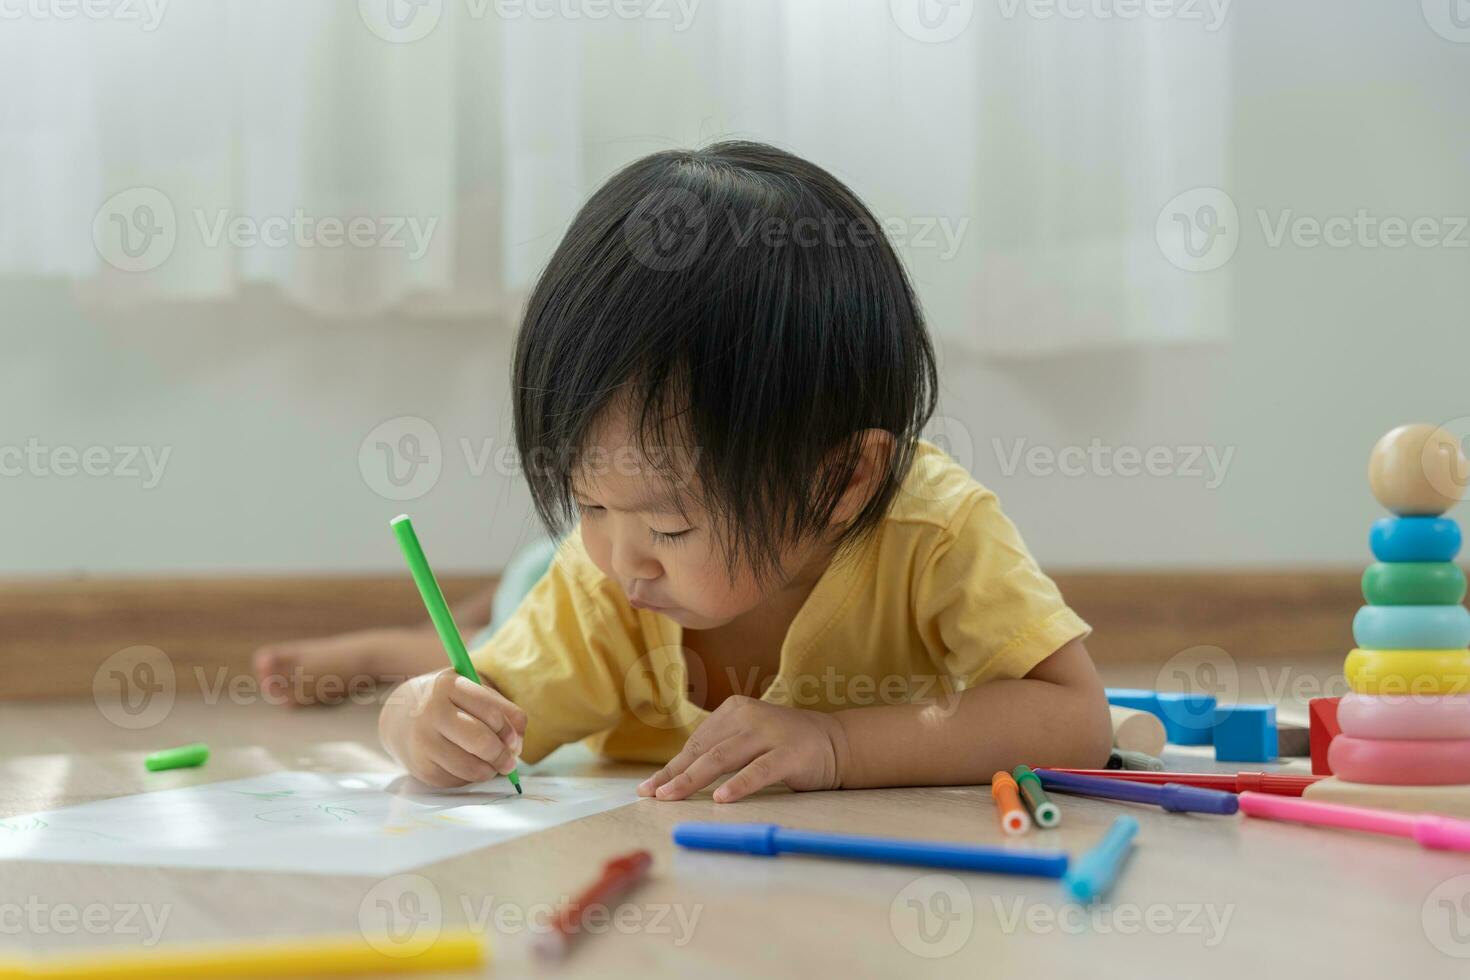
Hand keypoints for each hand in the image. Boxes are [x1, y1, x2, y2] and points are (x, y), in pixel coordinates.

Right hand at [379, 669, 527, 787]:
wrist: (398, 718)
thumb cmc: (447, 703)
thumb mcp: (469, 692)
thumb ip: (499, 709)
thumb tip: (518, 744)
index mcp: (448, 686)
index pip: (491, 711)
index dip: (511, 730)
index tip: (516, 740)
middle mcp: (431, 712)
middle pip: (481, 741)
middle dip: (503, 756)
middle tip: (510, 761)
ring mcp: (423, 742)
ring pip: (472, 767)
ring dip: (491, 771)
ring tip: (494, 766)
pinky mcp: (421, 768)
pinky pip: (459, 780)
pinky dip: (471, 778)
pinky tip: (468, 766)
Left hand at [637, 696, 845, 802]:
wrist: (836, 742)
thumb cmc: (782, 746)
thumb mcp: (747, 740)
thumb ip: (718, 751)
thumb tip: (675, 778)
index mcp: (733, 709)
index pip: (696, 743)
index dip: (671, 767)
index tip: (648, 788)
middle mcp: (748, 715)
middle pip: (703, 750)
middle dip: (674, 774)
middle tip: (652, 794)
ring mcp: (769, 732)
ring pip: (723, 758)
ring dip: (693, 779)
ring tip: (671, 797)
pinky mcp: (790, 752)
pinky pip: (758, 770)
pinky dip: (738, 785)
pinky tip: (721, 798)